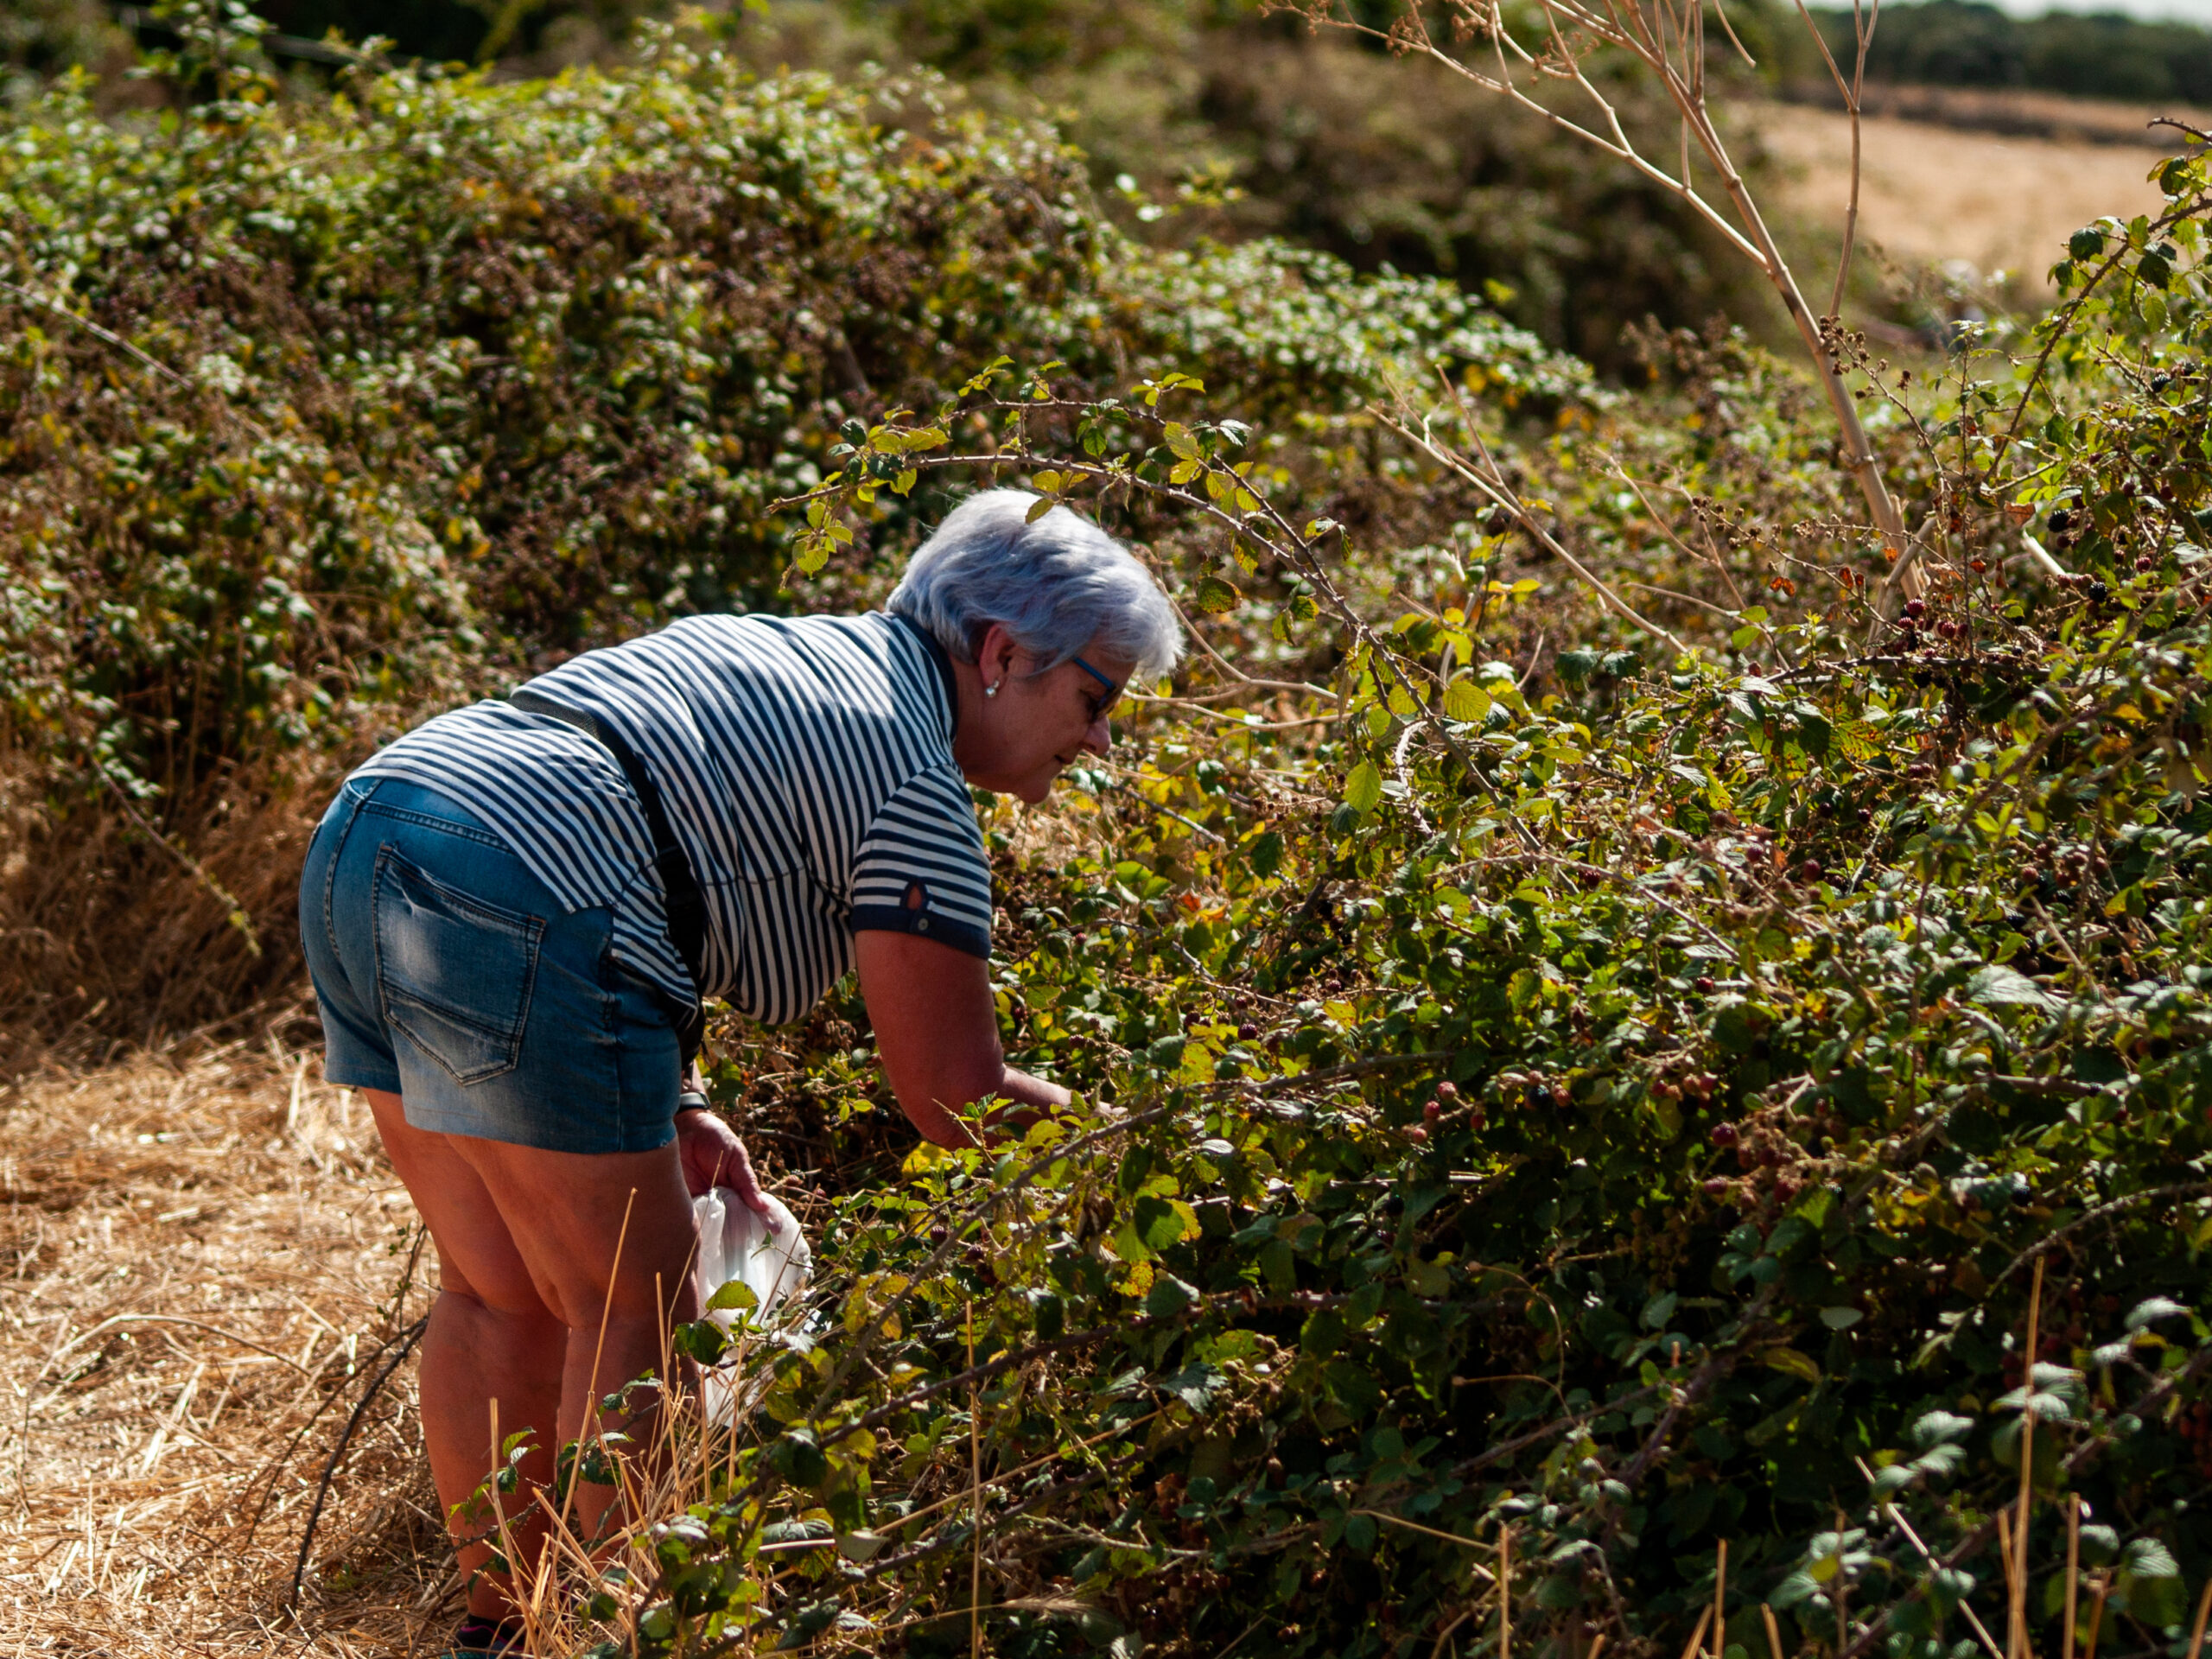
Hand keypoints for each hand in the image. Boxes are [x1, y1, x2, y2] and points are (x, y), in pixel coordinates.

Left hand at [673, 1107, 775, 1228]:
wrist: (683, 1128)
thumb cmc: (713, 1138)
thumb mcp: (737, 1157)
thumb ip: (747, 1182)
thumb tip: (762, 1206)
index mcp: (737, 1190)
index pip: (752, 1210)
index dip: (764, 1220)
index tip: (775, 1230)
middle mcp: (721, 1200)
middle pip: (735, 1223)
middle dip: (742, 1234)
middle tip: (748, 1239)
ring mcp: (702, 1204)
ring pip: (715, 1225)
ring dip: (721, 1233)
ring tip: (730, 1241)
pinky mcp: (683, 1204)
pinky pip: (693, 1220)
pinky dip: (699, 1227)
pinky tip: (706, 1234)